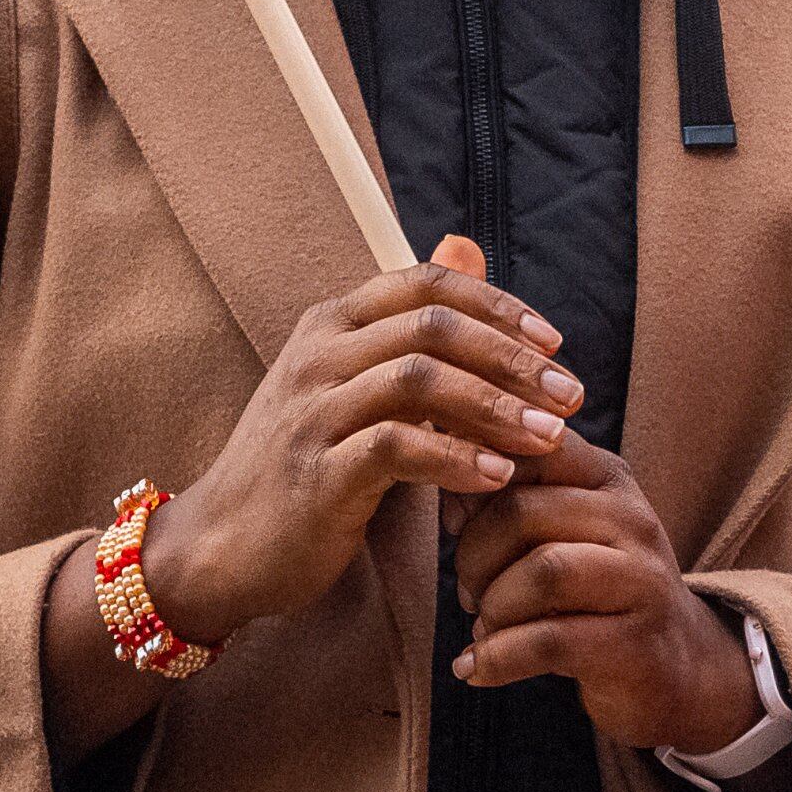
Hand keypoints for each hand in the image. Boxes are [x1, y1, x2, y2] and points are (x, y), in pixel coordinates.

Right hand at [146, 234, 577, 647]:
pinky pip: (396, 448)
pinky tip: (498, 476)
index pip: (426, 284)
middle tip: (570, 395)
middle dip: (512, 358)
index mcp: (330, 323)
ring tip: (550, 437)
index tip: (553, 343)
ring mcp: (313, 412)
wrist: (221, 545)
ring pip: (419, 379)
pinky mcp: (317, 473)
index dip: (497, 306)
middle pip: (432, 327)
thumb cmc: (304, 461)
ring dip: (497, 407)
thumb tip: (467, 246)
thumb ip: (413, 323)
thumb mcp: (354, 381)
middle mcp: (318, 355)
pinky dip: (456, 457)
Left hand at [452, 432, 759, 754]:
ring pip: (542, 572)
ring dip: (491, 605)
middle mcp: (632, 519)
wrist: (676, 667)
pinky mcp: (636, 644)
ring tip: (483, 626)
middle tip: (468, 589)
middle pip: (523, 512)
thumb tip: (449, 491)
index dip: (475, 483)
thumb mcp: (563, 533)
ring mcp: (642, 581)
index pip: (530, 449)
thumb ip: (510, 503)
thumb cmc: (597, 593)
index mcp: (608, 478)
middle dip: (474, 555)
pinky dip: (497, 658)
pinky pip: (549, 641)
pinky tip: (475, 668)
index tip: (456, 522)